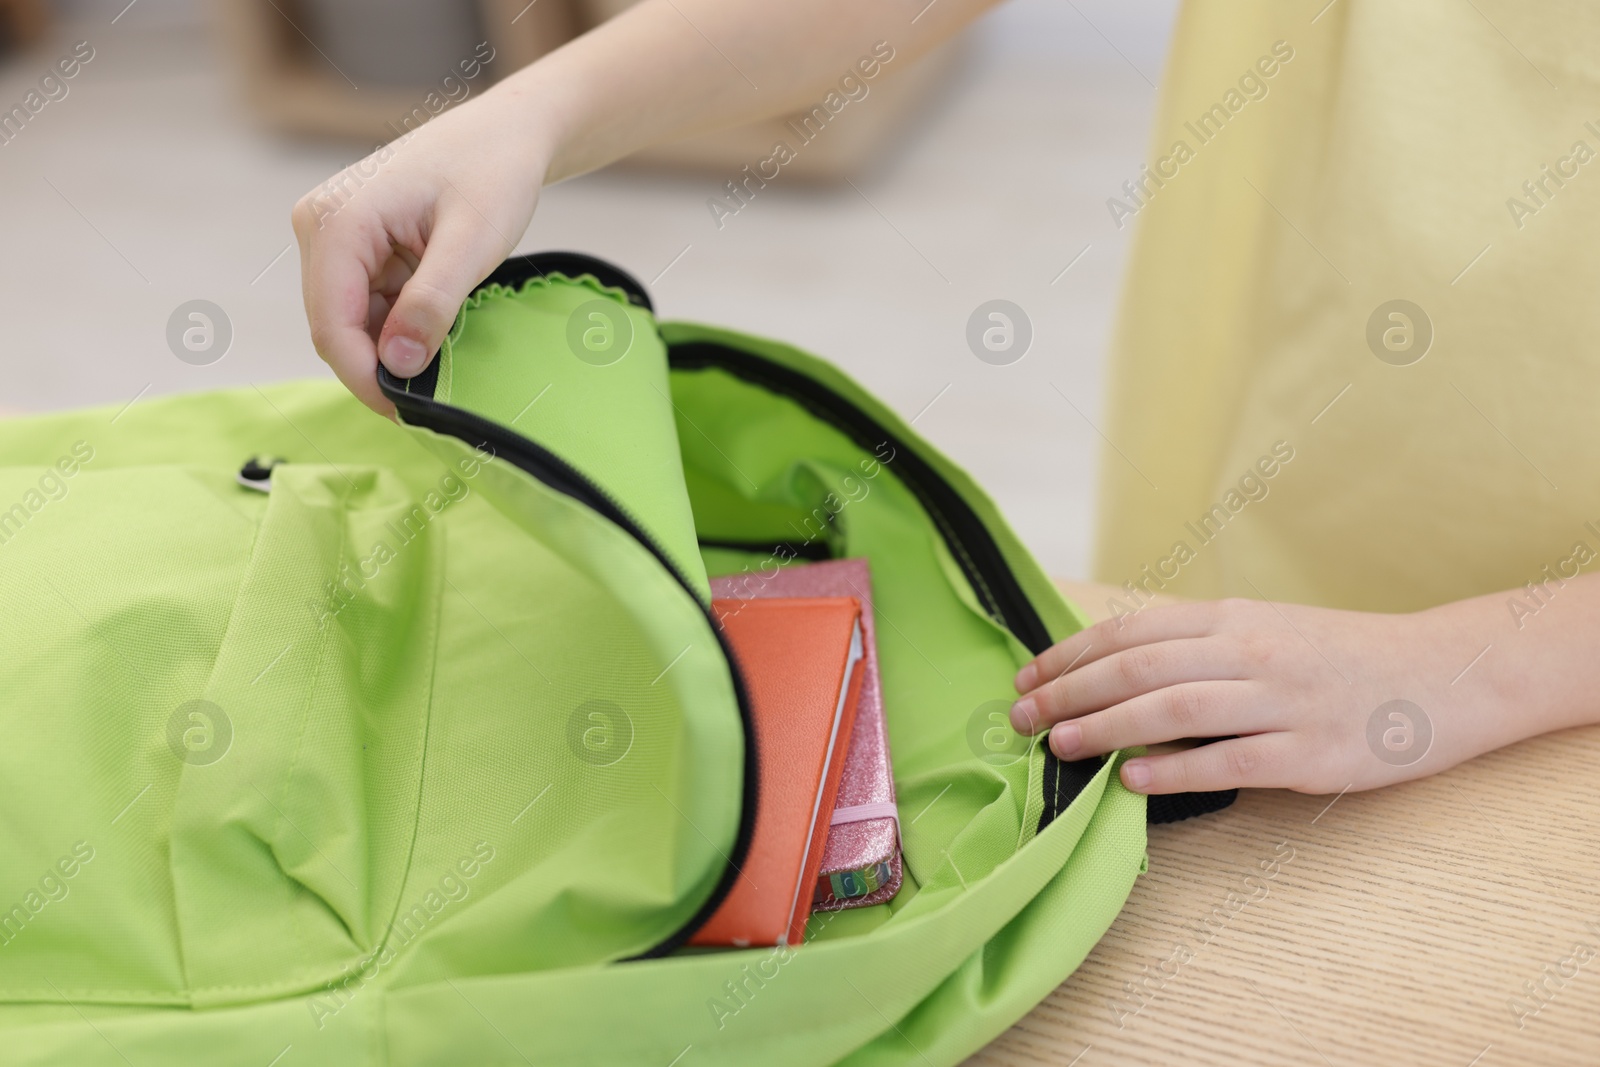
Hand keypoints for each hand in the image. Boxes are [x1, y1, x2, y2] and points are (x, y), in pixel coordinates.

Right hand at [291, 90, 547, 414]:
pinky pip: (369, 307)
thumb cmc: (492, 173)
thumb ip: (432, 302)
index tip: (410, 416)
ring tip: (446, 360)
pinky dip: (400, 329)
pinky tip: (438, 332)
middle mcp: (320, 228)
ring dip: (392, 349)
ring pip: (352, 323)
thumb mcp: (472, 241)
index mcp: (336, 223)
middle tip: (434, 402)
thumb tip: (397, 366)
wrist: (505, 134)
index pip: (331, 326)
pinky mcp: (356, 249)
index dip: (365, 379)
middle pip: (335, 329)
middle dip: (379, 368)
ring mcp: (334, 238)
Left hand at [1010, 596, 1536, 796]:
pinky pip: (1226, 762)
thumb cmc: (1340, 657)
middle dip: (1068, 692)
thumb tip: (1114, 673)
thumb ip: (1197, 648)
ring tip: (1059, 746)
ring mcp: (1280, 702)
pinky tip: (1131, 783)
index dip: (1070, 655)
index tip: (1026, 677)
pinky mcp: (1307, 754)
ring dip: (1105, 728)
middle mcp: (1249, 652)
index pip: (1130, 632)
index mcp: (1232, 619)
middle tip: (1019, 717)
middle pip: (1137, 669)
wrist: (1442, 675)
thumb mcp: (1265, 631)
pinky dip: (1173, 772)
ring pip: (1171, 711)